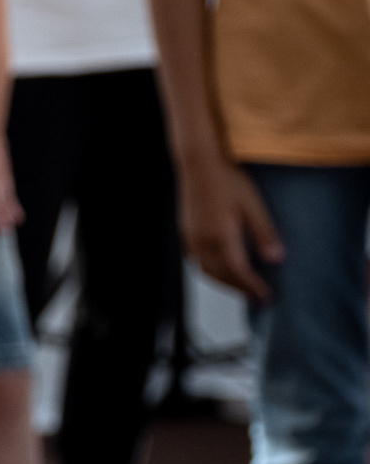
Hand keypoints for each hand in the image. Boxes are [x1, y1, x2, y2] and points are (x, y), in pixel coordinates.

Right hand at [178, 150, 281, 299]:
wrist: (198, 165)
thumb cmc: (227, 180)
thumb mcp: (253, 205)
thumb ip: (264, 233)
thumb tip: (276, 258)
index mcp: (220, 237)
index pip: (238, 271)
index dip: (252, 286)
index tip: (266, 297)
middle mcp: (202, 242)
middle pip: (221, 276)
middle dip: (239, 289)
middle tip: (257, 298)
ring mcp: (191, 239)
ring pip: (206, 271)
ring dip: (223, 284)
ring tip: (240, 288)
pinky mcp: (186, 233)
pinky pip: (197, 261)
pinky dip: (210, 271)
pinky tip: (220, 268)